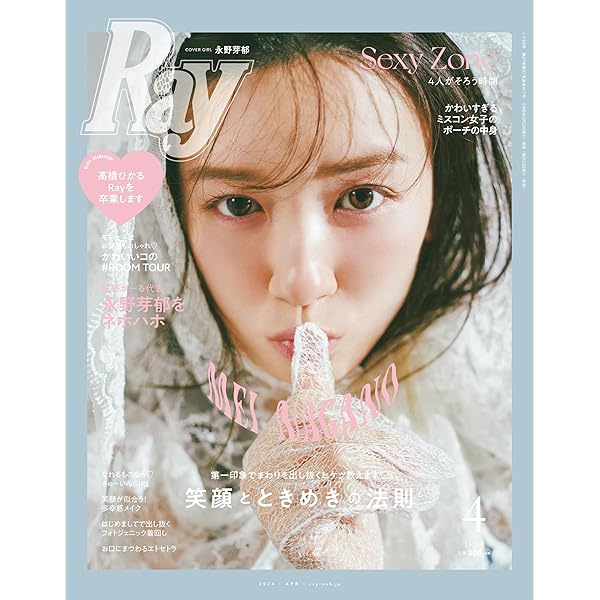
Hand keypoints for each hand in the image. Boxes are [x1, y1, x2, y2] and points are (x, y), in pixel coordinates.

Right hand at [241, 323, 453, 568]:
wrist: (344, 566)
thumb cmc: (347, 505)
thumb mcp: (342, 448)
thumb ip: (324, 400)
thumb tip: (310, 334)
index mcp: (271, 443)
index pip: (304, 402)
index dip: (318, 377)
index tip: (310, 331)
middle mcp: (262, 464)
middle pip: (329, 427)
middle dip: (381, 443)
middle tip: (415, 464)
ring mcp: (268, 494)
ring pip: (340, 456)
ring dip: (386, 471)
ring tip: (408, 486)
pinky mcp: (286, 522)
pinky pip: (342, 488)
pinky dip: (376, 493)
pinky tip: (388, 504)